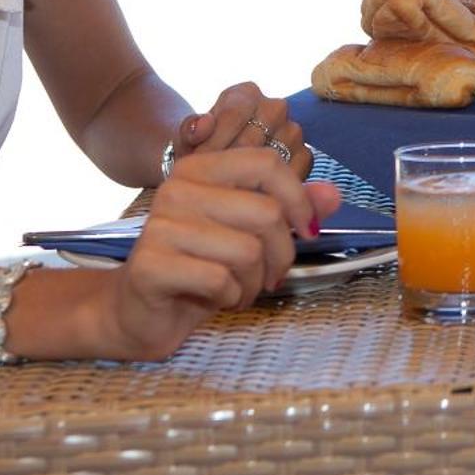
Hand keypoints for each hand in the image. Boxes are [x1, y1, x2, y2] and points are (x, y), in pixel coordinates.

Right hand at [97, 148, 342, 360]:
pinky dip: (230, 297)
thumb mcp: (251, 233)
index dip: (299, 198)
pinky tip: (216, 298)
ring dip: (254, 282)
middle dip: (281, 255)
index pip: (267, 163)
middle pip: (266, 214)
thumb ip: (292, 208)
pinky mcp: (150, 264)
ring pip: (247, 251)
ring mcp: (160, 225)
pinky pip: (220, 279)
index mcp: (201, 168)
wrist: (140, 311)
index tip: (308, 230)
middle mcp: (177, 188)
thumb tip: (334, 195)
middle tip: (269, 275)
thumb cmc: (202, 266)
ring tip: (239, 288)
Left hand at [171, 81, 311, 179]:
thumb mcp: (186, 140)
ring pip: (274, 157)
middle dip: (230, 162)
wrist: (215, 170)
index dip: (216, 139)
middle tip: (210, 182)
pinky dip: (271, 188)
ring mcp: (293, 131)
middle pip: (255, 137)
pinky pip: (291, 173)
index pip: (236, 111)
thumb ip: (190, 129)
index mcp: (246, 94)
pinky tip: (249, 196)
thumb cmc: (200, 151)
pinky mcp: (305, 157)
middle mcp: (275, 107)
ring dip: (249, 178)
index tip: (200, 161)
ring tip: (227, 190)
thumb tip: (203, 124)